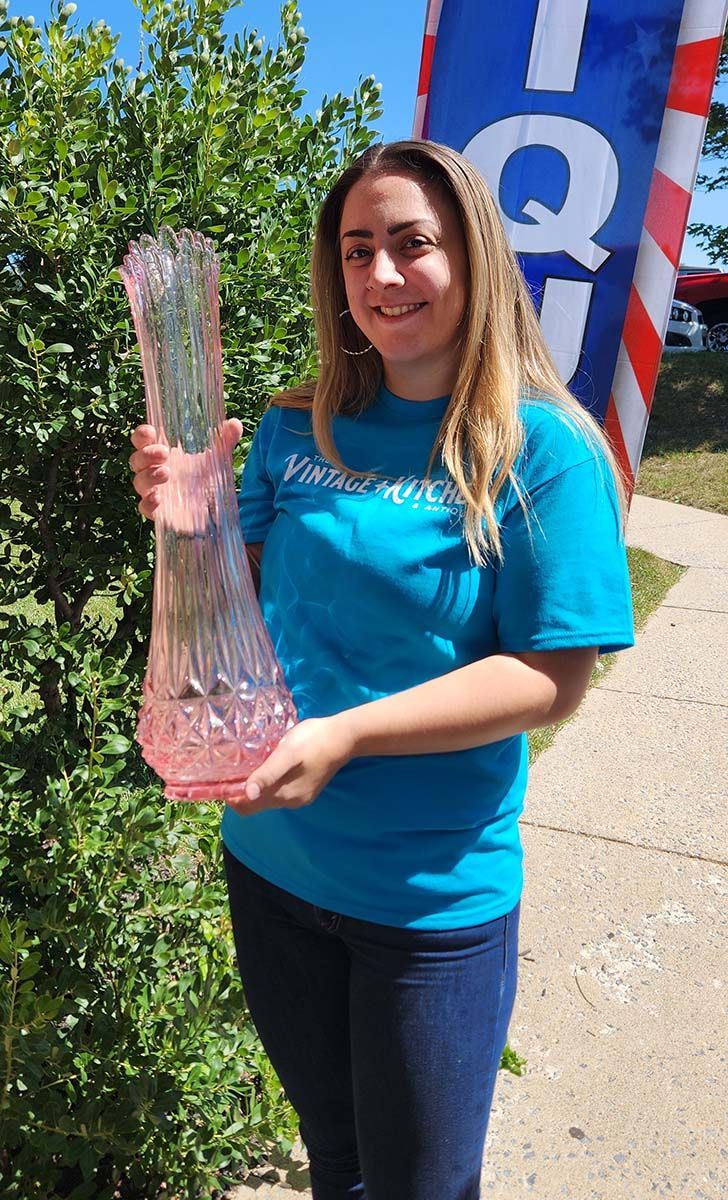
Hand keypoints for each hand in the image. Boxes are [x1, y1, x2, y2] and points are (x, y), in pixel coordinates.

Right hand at [129, 419, 242, 519]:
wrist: (214, 508)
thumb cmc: (206, 477)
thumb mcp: (218, 458)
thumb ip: (225, 441)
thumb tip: (235, 423)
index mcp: (162, 454)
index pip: (142, 441)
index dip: (141, 435)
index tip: (151, 431)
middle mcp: (153, 471)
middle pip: (136, 460)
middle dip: (146, 454)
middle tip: (164, 453)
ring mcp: (155, 491)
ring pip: (139, 482)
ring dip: (149, 476)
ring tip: (167, 473)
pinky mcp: (159, 512)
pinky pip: (145, 508)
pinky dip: (148, 503)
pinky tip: (158, 499)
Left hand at [224, 715, 355, 816]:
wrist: (344, 737)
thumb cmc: (312, 741)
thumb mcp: (286, 754)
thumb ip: (267, 774)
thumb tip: (247, 794)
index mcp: (284, 795)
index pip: (248, 807)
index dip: (231, 798)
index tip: (218, 781)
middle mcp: (290, 801)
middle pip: (256, 804)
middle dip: (240, 791)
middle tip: (227, 770)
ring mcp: (300, 796)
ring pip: (267, 797)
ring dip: (253, 786)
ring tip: (243, 766)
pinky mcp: (305, 788)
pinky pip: (279, 791)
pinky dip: (267, 783)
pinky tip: (265, 766)